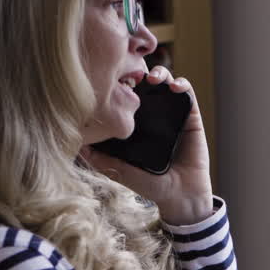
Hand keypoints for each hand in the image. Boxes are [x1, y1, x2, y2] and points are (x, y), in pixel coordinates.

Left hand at [82, 66, 213, 224]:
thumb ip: (101, 160)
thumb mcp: (122, 171)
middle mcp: (153, 116)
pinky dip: (181, 85)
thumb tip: (78, 146)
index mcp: (137, 124)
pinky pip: (187, 94)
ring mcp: (172, 114)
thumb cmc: (151, 184)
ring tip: (153, 78)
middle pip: (145, 85)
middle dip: (138, 73)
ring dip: (160, 74)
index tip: (112, 81)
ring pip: (165, 84)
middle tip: (132, 76)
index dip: (121, 85)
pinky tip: (174, 87)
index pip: (127, 97)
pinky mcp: (191, 116)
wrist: (180, 195)